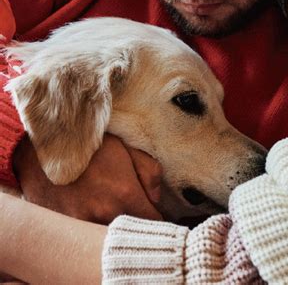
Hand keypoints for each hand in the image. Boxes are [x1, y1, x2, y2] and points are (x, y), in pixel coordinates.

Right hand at [13, 134, 162, 223]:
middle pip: (128, 229)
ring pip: (105, 232)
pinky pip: (81, 231)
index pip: (152, 221)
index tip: (152, 208)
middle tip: (128, 201)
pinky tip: (84, 201)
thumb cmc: (90, 141)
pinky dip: (87, 220)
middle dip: (133, 218)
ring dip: (109, 220)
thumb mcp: (128, 146)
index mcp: (124, 194)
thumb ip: (149, 172)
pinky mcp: (60, 224)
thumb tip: (155, 197)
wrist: (45, 141)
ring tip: (104, 199)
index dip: (155, 215)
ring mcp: (79, 222)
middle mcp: (103, 213)